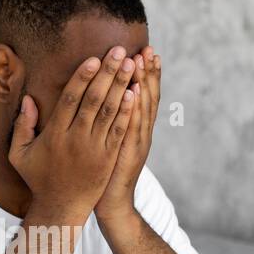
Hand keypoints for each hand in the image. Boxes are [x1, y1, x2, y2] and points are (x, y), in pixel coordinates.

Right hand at [9, 46, 137, 220]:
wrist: (62, 209)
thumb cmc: (38, 179)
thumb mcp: (19, 155)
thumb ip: (22, 126)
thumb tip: (28, 98)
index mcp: (54, 135)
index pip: (70, 99)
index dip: (83, 77)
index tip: (93, 58)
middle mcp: (76, 140)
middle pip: (94, 100)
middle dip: (108, 73)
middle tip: (119, 50)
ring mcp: (95, 149)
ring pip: (110, 112)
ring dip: (122, 86)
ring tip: (132, 64)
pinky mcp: (108, 157)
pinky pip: (119, 130)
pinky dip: (128, 111)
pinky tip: (136, 92)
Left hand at [96, 46, 159, 221]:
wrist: (111, 204)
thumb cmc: (106, 173)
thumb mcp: (113, 143)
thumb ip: (114, 121)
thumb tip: (113, 97)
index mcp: (137, 128)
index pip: (144, 94)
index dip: (147, 73)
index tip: (146, 50)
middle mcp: (141, 132)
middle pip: (147, 96)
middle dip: (148, 72)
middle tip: (147, 48)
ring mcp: (136, 143)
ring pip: (142, 109)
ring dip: (142, 83)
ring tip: (140, 61)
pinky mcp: (126, 154)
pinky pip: (130, 128)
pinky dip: (134, 111)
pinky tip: (133, 93)